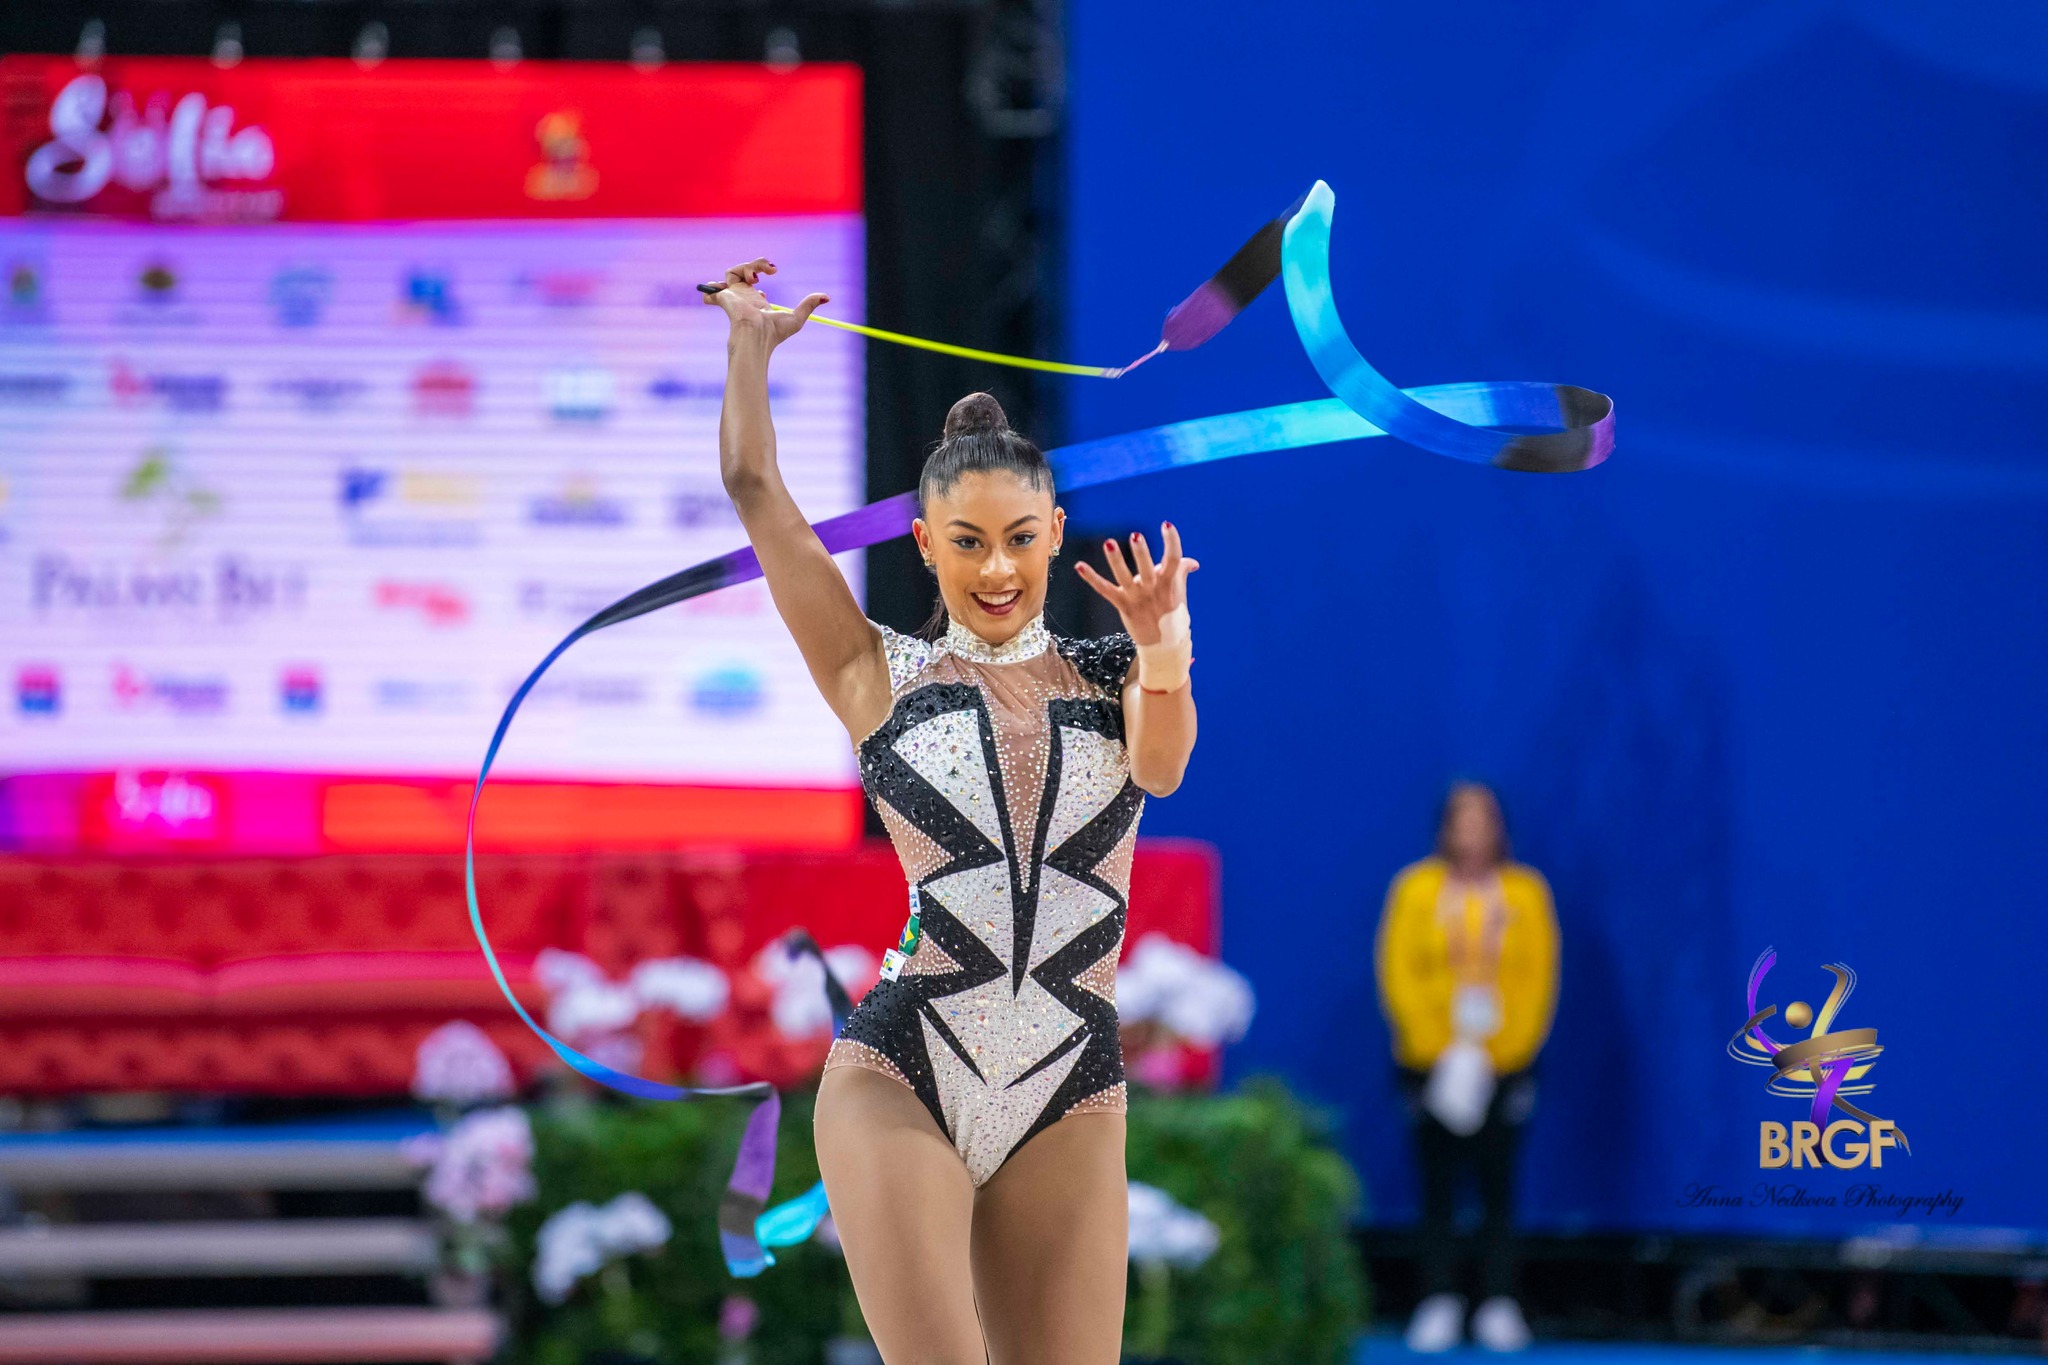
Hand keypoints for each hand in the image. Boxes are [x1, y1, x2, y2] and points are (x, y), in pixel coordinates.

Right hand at [701, 258, 827, 347]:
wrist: (756, 337)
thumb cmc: (774, 333)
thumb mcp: (796, 318)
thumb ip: (808, 306)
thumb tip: (827, 297)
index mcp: (756, 302)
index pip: (754, 283)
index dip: (762, 272)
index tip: (773, 277)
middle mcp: (743, 298)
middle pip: (745, 271)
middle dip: (757, 264)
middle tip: (771, 269)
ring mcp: (733, 298)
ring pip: (732, 272)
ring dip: (744, 267)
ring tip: (755, 276)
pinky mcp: (724, 298)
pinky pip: (712, 289)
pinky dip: (711, 289)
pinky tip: (717, 294)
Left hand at [1075, 522, 1198, 645]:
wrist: (1164, 645)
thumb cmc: (1172, 615)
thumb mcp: (1179, 593)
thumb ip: (1181, 572)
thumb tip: (1192, 562)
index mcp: (1169, 583)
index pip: (1173, 558)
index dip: (1171, 541)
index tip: (1166, 524)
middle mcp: (1153, 589)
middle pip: (1148, 568)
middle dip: (1142, 553)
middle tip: (1135, 535)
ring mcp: (1137, 598)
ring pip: (1124, 577)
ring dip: (1116, 560)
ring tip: (1108, 543)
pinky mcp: (1123, 605)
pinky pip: (1105, 590)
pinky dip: (1091, 578)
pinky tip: (1079, 565)